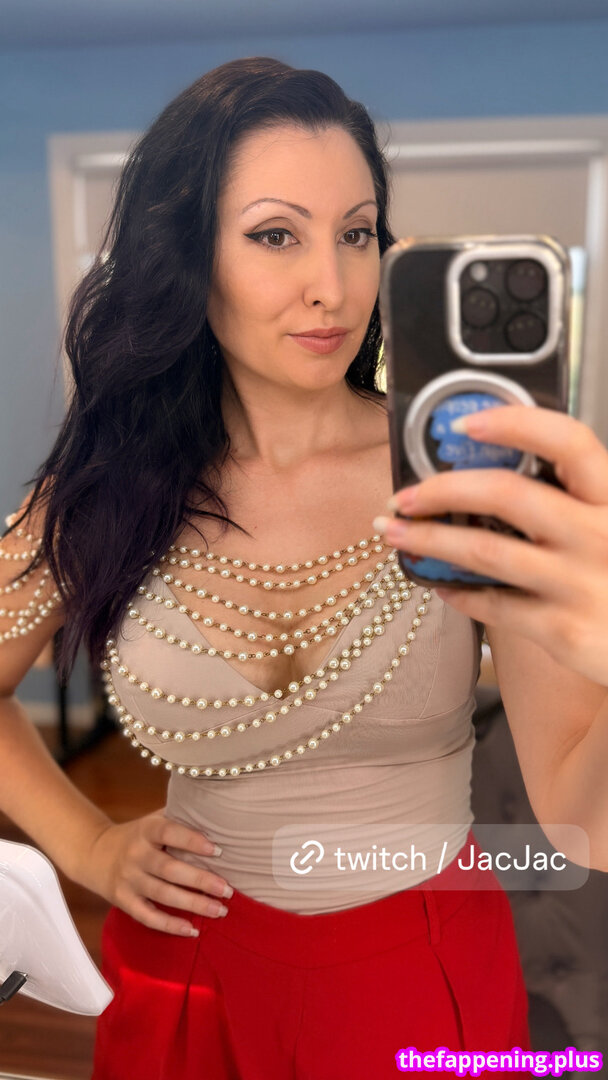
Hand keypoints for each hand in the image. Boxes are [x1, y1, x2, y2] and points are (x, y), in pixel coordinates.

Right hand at [80, 811, 232, 935]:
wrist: (95, 853)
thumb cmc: (139, 835)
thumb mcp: (153, 819)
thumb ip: (180, 817)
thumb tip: (220, 814)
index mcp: (146, 830)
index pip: (169, 832)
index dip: (192, 840)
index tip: (218, 850)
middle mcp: (136, 854)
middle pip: (170, 869)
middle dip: (201, 880)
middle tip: (227, 890)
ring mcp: (128, 879)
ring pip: (162, 895)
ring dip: (193, 904)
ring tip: (220, 910)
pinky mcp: (123, 901)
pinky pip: (147, 917)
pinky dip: (170, 926)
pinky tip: (193, 930)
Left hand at [374, 405, 607, 685]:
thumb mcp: (607, 526)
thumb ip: (568, 502)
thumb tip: (485, 479)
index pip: (569, 441)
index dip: (515, 423)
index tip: (464, 424)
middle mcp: (601, 534)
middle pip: (507, 494)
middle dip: (442, 490)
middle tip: (402, 496)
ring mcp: (582, 583)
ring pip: (486, 550)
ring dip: (429, 539)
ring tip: (393, 533)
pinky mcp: (566, 630)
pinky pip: (496, 605)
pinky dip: (459, 592)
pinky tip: (438, 585)